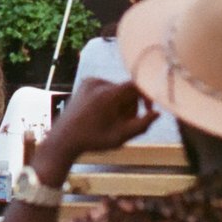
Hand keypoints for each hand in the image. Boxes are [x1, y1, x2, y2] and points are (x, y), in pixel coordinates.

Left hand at [34, 78, 155, 181]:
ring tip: (112, 121)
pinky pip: (107, 88)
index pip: (135, 86)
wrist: (64, 138)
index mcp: (108, 94)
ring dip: (120, 104)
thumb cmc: (94, 140)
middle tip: (125, 124)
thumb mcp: (121, 137)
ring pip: (117, 89)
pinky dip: (110, 99)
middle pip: (127, 90)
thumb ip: (142, 125)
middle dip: (130, 106)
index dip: (147, 95)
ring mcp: (90, 81)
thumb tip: (158, 113)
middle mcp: (99, 83)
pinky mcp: (85, 83)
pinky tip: (103, 114)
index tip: (150, 109)